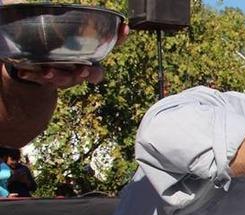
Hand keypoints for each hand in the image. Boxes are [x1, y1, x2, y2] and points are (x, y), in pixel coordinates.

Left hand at [12, 24, 128, 88]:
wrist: (43, 70)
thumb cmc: (63, 48)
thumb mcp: (70, 32)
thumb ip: (77, 20)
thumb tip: (81, 2)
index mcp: (93, 55)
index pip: (111, 46)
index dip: (119, 37)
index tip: (124, 27)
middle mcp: (84, 69)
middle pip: (94, 74)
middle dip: (88, 73)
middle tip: (83, 71)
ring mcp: (67, 77)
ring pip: (66, 80)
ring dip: (58, 76)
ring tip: (47, 70)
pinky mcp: (48, 80)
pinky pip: (41, 80)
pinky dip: (33, 76)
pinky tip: (24, 72)